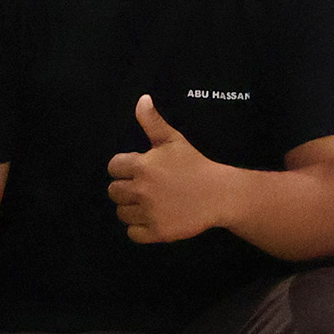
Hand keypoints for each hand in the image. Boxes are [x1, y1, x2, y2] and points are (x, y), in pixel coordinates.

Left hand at [107, 94, 237, 245]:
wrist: (219, 194)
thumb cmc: (195, 164)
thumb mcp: (173, 139)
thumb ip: (153, 121)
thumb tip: (142, 99)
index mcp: (142, 166)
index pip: (114, 167)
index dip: (124, 167)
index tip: (138, 169)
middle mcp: (141, 190)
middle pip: (114, 191)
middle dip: (125, 188)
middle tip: (144, 187)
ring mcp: (149, 212)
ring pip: (121, 213)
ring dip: (131, 208)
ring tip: (148, 202)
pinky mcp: (157, 231)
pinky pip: (132, 233)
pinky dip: (138, 228)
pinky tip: (152, 218)